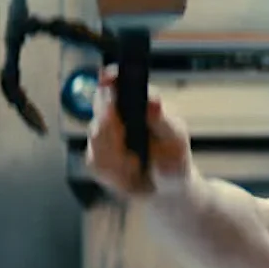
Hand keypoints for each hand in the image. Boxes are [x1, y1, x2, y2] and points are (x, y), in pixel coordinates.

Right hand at [85, 65, 192, 197]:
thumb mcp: (174, 139)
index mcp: (138, 100)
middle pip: (100, 110)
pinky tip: (130, 175)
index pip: (117, 81)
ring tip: (137, 166)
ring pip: (97, 141)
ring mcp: (102, 134)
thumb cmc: (174, 157)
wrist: (166, 189)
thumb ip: (161, 120)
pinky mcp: (95, 156)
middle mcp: (116, 113)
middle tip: (129, 149)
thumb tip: (152, 100)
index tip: (108, 78)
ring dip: (120, 158)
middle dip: (113, 131)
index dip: (110, 77)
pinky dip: (116, 174)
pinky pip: (97, 164)